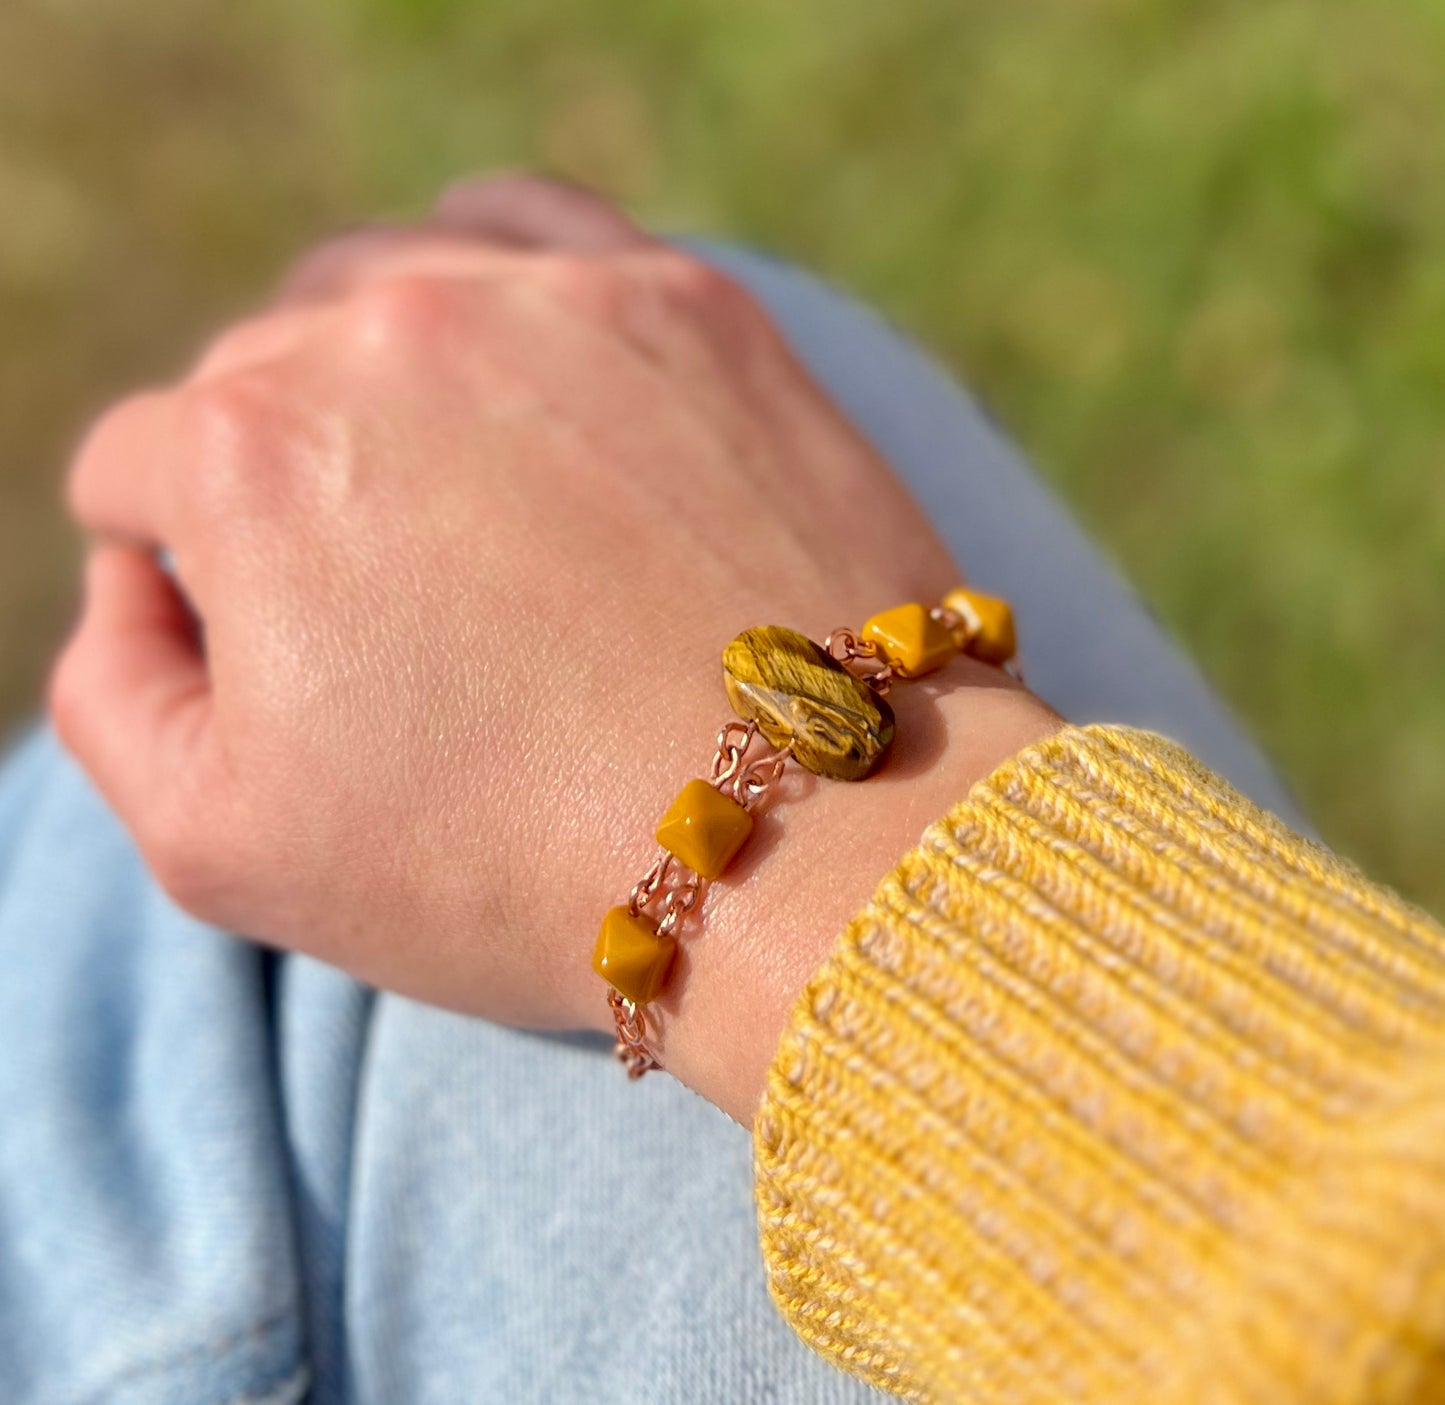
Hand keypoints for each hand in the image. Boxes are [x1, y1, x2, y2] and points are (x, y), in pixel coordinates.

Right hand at [52, 176, 1057, 1117]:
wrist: (803, 844)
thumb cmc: (512, 867)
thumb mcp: (225, 842)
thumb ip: (118, 686)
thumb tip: (136, 575)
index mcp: (253, 460)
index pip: (142, 474)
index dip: (182, 567)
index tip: (270, 635)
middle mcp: (389, 336)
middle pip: (262, 372)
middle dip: (286, 479)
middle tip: (382, 596)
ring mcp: (552, 301)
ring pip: (384, 281)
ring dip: (376, 370)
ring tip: (442, 487)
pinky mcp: (687, 305)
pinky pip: (533, 227)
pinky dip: (493, 275)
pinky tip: (510, 353)